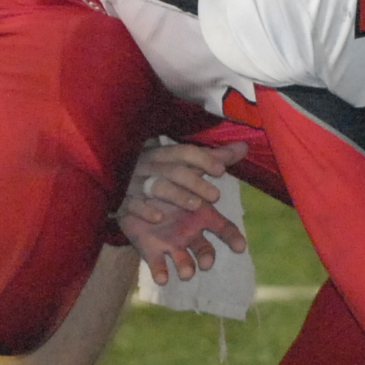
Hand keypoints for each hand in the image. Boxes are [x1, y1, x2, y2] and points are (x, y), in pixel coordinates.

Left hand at [116, 140, 246, 283]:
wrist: (135, 186)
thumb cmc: (169, 178)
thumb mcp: (189, 164)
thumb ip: (215, 158)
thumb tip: (244, 145)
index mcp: (203, 215)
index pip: (224, 228)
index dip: (232, 238)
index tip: (240, 247)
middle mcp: (190, 232)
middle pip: (205, 250)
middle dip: (207, 256)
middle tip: (208, 261)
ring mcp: (171, 242)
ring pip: (183, 260)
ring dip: (186, 267)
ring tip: (186, 272)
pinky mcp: (150, 248)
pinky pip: (157, 264)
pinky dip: (161, 272)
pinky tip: (163, 277)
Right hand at [118, 139, 243, 224]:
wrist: (120, 189)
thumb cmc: (162, 178)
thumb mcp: (185, 168)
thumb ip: (213, 158)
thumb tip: (245, 147)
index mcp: (165, 155)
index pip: (185, 152)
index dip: (203, 159)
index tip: (221, 169)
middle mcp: (151, 166)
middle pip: (175, 170)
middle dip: (196, 182)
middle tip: (216, 197)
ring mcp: (136, 184)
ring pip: (157, 186)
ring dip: (177, 195)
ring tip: (197, 206)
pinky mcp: (123, 203)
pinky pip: (132, 204)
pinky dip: (144, 210)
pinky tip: (158, 218)